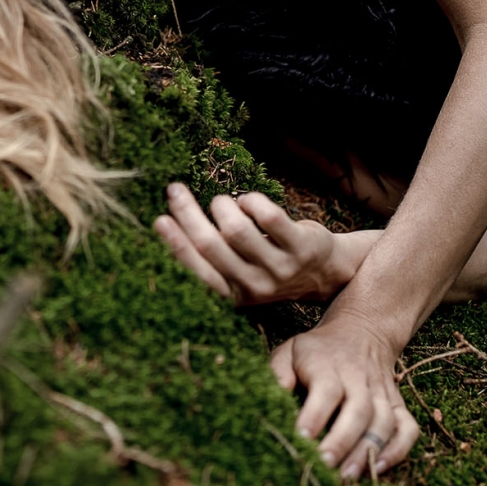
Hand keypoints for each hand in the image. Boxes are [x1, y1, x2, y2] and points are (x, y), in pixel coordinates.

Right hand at [152, 183, 356, 303]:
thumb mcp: (241, 273)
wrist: (326, 271)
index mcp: (235, 295)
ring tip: (222, 201)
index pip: (199, 273)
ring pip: (238, 230)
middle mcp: (256, 287)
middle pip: (212, 246)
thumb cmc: (271, 264)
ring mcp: (281, 269)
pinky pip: (270, 217)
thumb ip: (215, 257)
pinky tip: (249, 200)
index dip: (177, 246)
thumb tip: (173, 223)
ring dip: (223, 206)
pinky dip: (252, 201)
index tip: (160, 219)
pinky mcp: (302, 248)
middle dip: (188, 214)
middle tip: (175, 189)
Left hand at [273, 314, 419, 478]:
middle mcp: (359, 378)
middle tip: (324, 465)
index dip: (315, 415)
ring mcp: (382, 392)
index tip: (301, 438)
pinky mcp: (397, 404)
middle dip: (342, 440)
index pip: (326, 389)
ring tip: (347, 477)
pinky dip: (398, 449)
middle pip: (360, 409)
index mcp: (328, 364)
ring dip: (368, 450)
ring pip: (384, 421)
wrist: (360, 331)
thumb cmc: (316, 351)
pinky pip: (407, 428)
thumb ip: (277, 373)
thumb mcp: (290, 351)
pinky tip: (378, 469)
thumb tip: (270, 399)